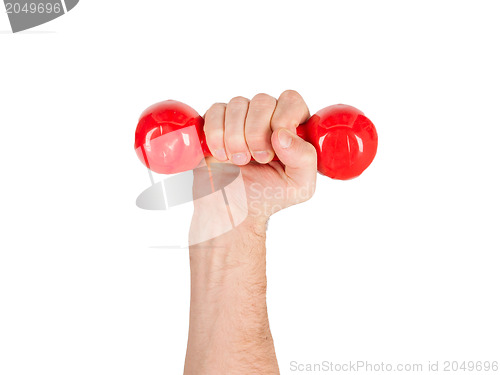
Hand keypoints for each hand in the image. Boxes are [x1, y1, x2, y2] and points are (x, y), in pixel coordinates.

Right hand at [190, 90, 316, 242]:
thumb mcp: (299, 185)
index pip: (291, 101)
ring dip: (236, 137)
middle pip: (263, 100)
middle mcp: (267, 117)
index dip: (282, 119)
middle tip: (256, 160)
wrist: (232, 210)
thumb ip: (304, 159)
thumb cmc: (268, 196)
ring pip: (238, 104)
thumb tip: (283, 134)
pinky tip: (220, 155)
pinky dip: (216, 133)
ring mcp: (241, 118)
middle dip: (256, 133)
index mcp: (292, 127)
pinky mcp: (216, 123)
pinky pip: (216, 111)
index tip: (274, 150)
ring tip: (238, 161)